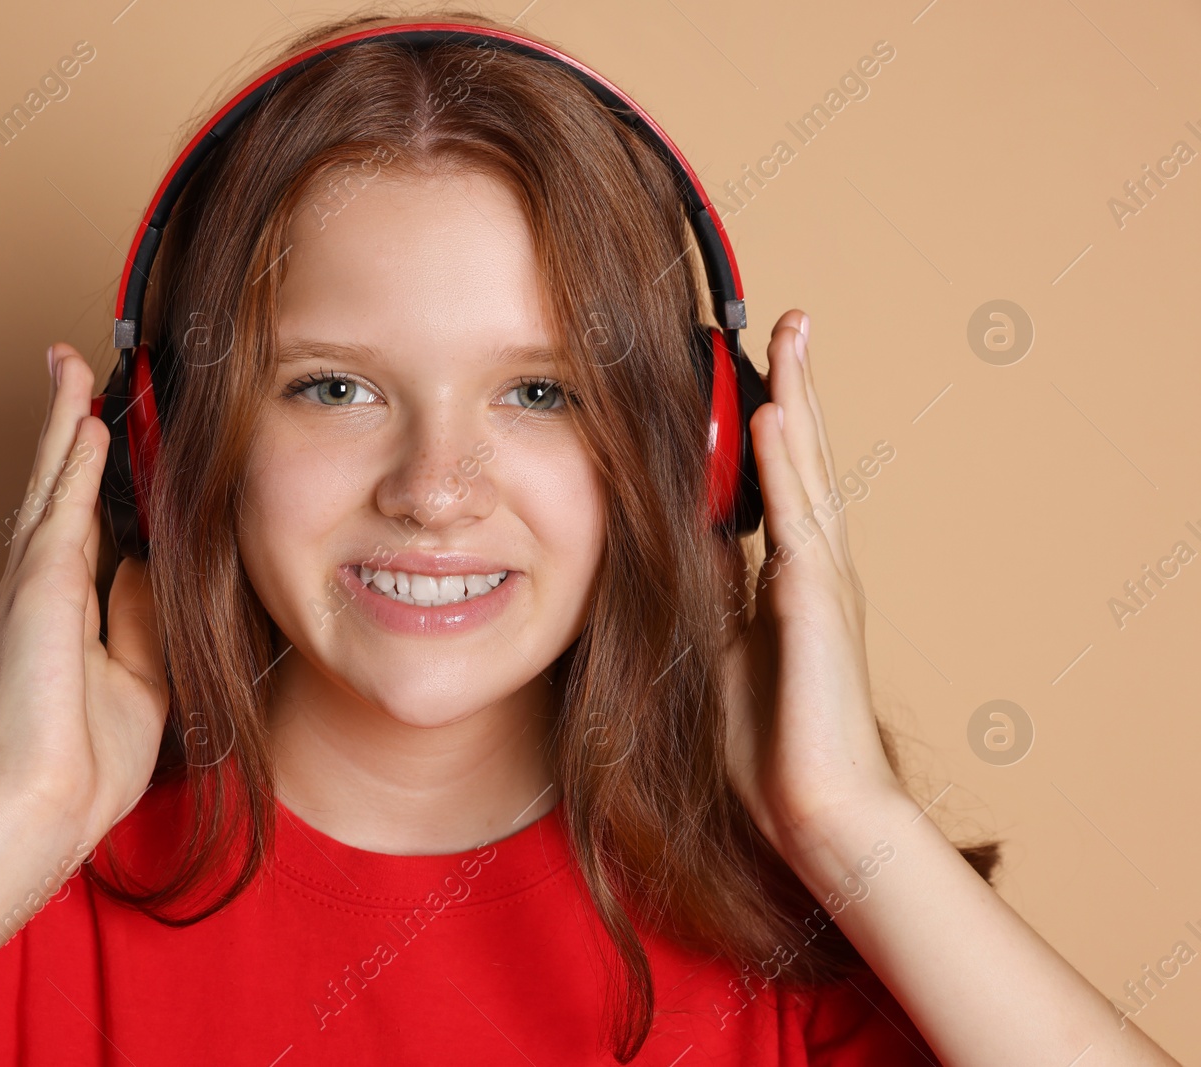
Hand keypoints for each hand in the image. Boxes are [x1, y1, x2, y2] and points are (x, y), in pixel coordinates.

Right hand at [0, 342, 169, 848]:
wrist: (45, 805)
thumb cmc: (87, 761)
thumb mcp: (139, 675)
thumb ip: (141, 615)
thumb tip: (151, 562)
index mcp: (62, 610)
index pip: (81, 522)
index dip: (91, 474)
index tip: (106, 431)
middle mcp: (39, 587)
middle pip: (56, 488)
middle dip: (66, 428)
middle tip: (72, 372)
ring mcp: (32, 583)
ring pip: (51, 482)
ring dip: (64, 423)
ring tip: (72, 371)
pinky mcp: (38, 585)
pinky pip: (60, 506)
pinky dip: (72, 458)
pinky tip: (86, 418)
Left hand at [718, 310, 905, 861]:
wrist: (815, 812)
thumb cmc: (768, 746)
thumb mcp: (722, 649)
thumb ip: (713, 593)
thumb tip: (689, 542)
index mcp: (790, 576)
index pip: (777, 481)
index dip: (767, 425)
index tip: (752, 371)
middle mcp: (813, 565)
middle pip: (802, 459)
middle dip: (794, 387)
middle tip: (789, 321)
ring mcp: (822, 580)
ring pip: (808, 471)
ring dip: (798, 399)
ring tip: (790, 334)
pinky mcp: (819, 603)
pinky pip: (798, 518)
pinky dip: (788, 463)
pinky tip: (778, 413)